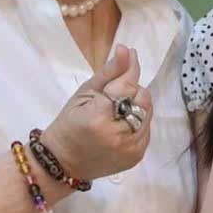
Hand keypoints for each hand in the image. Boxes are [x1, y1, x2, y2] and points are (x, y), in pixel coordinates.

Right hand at [42, 43, 152, 180]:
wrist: (64, 162)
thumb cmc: (68, 124)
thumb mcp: (83, 93)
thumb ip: (109, 72)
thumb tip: (125, 50)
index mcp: (99, 117)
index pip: (127, 85)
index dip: (130, 69)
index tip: (130, 53)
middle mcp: (118, 135)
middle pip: (142, 98)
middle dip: (131, 90)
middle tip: (113, 93)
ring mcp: (130, 148)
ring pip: (148, 112)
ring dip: (136, 105)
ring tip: (117, 109)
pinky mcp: (137, 156)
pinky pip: (147, 128)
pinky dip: (138, 121)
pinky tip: (121, 123)